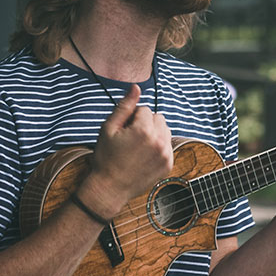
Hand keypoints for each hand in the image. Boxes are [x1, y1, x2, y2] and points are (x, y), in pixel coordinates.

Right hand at [85, 84, 173, 208]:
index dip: (131, 118)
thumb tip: (136, 87)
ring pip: (165, 130)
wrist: (110, 188)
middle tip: (131, 138)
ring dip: (154, 133)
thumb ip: (125, 106)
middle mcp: (159, 141)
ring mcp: (166, 154)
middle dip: (146, 123)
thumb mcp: (109, 128)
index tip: (124, 131)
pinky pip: (168, 145)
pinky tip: (144, 156)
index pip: (144, 109)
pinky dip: (159, 146)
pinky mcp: (169, 164)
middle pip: (158, 117)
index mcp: (144, 130)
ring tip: (138, 147)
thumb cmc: (106, 157)